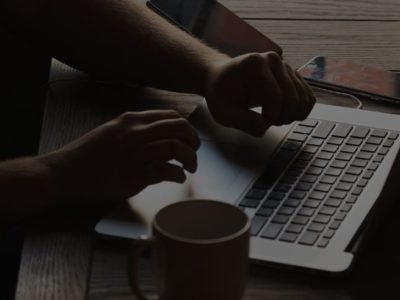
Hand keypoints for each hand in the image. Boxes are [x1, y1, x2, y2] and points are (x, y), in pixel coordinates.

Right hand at [40, 110, 199, 203]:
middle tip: (195, 152)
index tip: (190, 138)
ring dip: (191, 159)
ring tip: (191, 168)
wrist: (65, 173)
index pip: (171, 116)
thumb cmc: (87, 155)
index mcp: (131, 120)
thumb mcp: (111, 131)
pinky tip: (179, 178)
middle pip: (180, 128)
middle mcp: (136, 132)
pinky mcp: (136, 174)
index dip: (186, 128)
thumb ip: (134, 130)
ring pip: (177, 147)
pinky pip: (168, 170)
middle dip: (194, 140)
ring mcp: (137, 153)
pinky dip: (179, 175)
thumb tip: (156, 136)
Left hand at [205, 52, 315, 136]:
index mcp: (254, 64)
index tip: (260, 123)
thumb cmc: (222, 94)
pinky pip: (308, 98)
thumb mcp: (223, 112)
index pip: (274, 96)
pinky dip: (299, 112)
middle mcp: (273, 60)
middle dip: (281, 118)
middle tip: (266, 122)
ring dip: (291, 116)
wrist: (224, 80)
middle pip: (292, 98)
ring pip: (303, 99)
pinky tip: (283, 114)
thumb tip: (263, 128)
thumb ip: (241, 121)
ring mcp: (286, 66)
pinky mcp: (294, 75)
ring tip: (273, 118)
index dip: (270, 116)